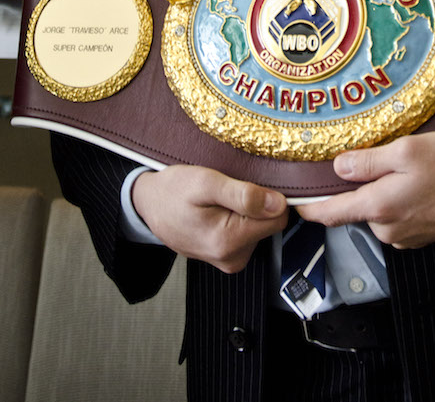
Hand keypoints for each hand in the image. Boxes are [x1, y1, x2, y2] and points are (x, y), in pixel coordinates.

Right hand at [132, 165, 287, 272]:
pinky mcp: (226, 256)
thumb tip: (278, 204)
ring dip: (246, 210)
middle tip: (228, 189)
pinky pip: (247, 232)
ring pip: (259, 227)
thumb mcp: (205, 182)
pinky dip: (239, 217)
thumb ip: (243, 194)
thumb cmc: (173, 190)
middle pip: (269, 224)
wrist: (149, 203)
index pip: (278, 218)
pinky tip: (219, 209)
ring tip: (220, 198)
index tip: (250, 184)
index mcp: (228, 241)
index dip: (269, 196)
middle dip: (256, 203)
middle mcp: (232, 257)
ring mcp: (229, 259)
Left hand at [297, 132, 434, 248]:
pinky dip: (400, 201)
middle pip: (355, 209)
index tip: (293, 201)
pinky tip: (419, 182)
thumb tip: (338, 167)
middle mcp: (388, 228)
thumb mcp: (407, 150)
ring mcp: (406, 235)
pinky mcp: (422, 236)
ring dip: (382, 193)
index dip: (308, 207)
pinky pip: (398, 217)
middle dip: (357, 187)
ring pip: (379, 212)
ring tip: (405, 168)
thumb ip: (368, 161)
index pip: (330, 213)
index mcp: (379, 207)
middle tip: (371, 158)